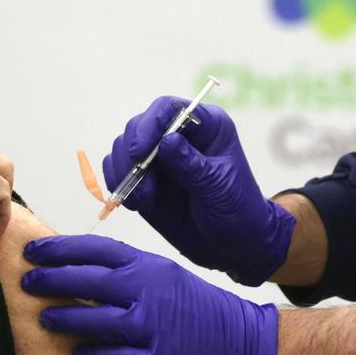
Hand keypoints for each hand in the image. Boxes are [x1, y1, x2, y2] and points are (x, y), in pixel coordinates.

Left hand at [21, 235, 280, 354]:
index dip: (59, 248)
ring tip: (43, 319)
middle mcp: (146, 290)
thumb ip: (126, 272)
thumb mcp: (164, 276)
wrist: (246, 342)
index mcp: (147, 266)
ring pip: (94, 318)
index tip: (32, 251)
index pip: (94, 249)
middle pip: (87, 279)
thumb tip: (79, 269)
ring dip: (63, 319)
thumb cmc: (199, 309)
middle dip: (50, 280)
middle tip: (25, 281)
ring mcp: (151, 326)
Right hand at [104, 97, 294, 285]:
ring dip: (125, 174)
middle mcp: (178, 136)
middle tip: (140, 185)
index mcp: (206, 126)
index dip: (149, 124)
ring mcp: (158, 157)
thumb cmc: (238, 210)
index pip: (168, 109)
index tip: (138, 152)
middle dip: (131, 155)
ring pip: (122, 148)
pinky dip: (118, 185)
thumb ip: (191, 165)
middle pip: (138, 126)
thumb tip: (166, 140)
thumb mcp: (218, 188)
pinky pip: (117, 171)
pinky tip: (135, 203)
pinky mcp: (144, 179)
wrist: (233, 245)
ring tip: (143, 201)